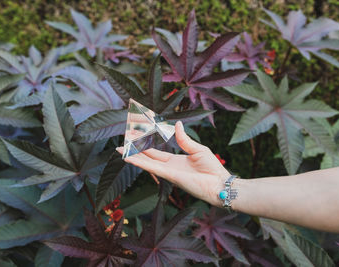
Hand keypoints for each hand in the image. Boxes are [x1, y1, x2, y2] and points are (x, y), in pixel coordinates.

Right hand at [116, 121, 230, 205]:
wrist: (219, 183)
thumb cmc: (212, 168)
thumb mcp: (198, 149)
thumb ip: (184, 139)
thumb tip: (176, 124)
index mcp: (174, 160)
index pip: (154, 152)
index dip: (144, 144)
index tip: (134, 137)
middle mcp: (168, 167)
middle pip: (147, 156)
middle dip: (134, 150)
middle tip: (121, 142)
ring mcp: (167, 172)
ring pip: (145, 162)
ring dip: (132, 156)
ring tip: (119, 150)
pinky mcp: (169, 175)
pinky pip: (151, 167)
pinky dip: (139, 162)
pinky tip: (128, 157)